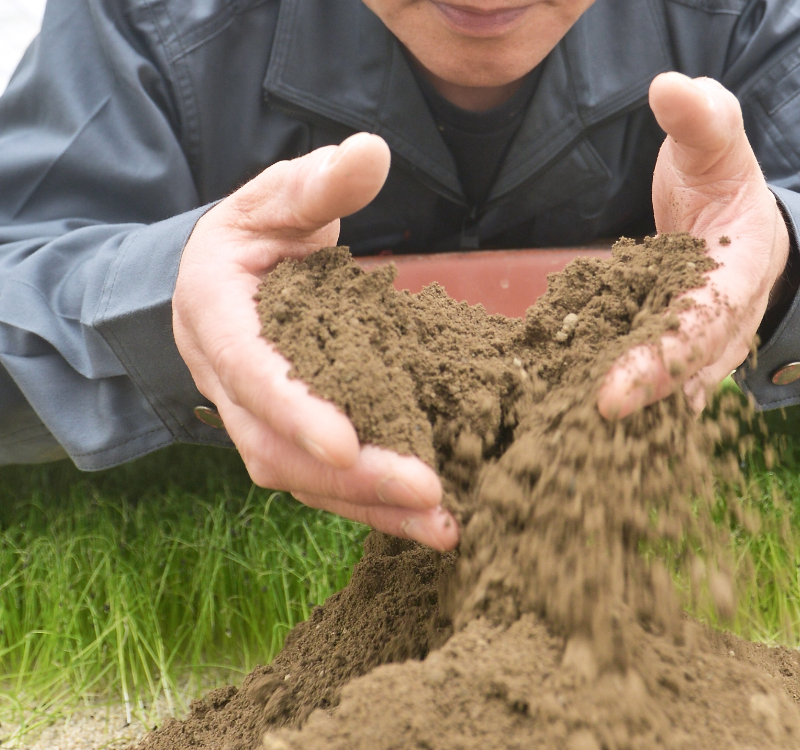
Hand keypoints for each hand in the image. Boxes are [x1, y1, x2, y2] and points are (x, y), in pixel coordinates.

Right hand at [173, 134, 458, 550]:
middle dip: (354, 478)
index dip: (293, 410)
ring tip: (445, 528)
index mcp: (217, 316)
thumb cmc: (253, 233)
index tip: (345, 444)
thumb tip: (371, 151)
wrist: (223, 275)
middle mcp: (228, 382)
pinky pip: (325, 483)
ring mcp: (256, 418)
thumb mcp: (277, 195)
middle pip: (279, 450)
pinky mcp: (289, 437)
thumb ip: (319, 181)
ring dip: (372, 508)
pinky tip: (430, 520)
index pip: (251, 373)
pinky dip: (374, 505)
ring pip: (303, 481)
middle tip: (429, 492)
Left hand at [598, 72, 790, 416]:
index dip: (670, 352)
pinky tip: (586, 413)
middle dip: (651, 388)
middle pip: (694, 359)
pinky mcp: (675, 340)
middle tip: (600, 412)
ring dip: (643, 404)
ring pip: (678, 377)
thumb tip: (669, 87)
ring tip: (590, 429)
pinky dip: (629, 391)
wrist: (733, 206)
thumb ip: (700, 116)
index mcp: (746, 265)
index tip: (620, 387)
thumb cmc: (724, 172)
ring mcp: (706, 334)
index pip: (711, 315)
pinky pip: (655, 370)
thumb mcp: (716, 137)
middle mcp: (732, 311)